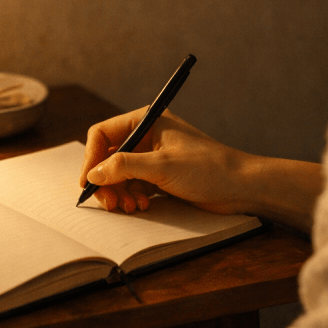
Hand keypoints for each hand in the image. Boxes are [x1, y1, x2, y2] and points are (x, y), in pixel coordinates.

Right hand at [79, 108, 252, 214]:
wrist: (241, 186)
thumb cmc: (208, 168)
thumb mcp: (162, 166)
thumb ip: (124, 167)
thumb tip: (93, 174)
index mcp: (146, 121)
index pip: (103, 134)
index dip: (91, 158)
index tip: (87, 183)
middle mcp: (147, 136)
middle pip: (108, 157)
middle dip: (106, 182)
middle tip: (109, 204)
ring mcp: (153, 157)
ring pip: (119, 175)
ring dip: (119, 193)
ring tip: (129, 207)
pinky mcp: (160, 176)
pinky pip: (133, 186)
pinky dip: (132, 197)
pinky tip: (142, 206)